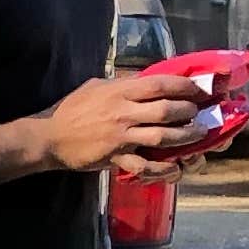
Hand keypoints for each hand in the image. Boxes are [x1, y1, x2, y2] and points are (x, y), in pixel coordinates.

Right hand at [43, 69, 211, 176]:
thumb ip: (122, 83)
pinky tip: (176, 169)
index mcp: (120, 91)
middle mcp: (123, 111)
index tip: (198, 89)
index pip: (160, 84)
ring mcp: (121, 136)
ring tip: (198, 136)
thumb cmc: (72, 109)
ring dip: (185, 138)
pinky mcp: (116, 157)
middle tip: (199, 114)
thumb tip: (144, 80)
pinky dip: (163, 169)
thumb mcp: (96, 86)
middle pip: (167, 110)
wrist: (49, 137)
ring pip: (162, 137)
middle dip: (188, 112)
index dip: (184, 86)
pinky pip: (145, 165)